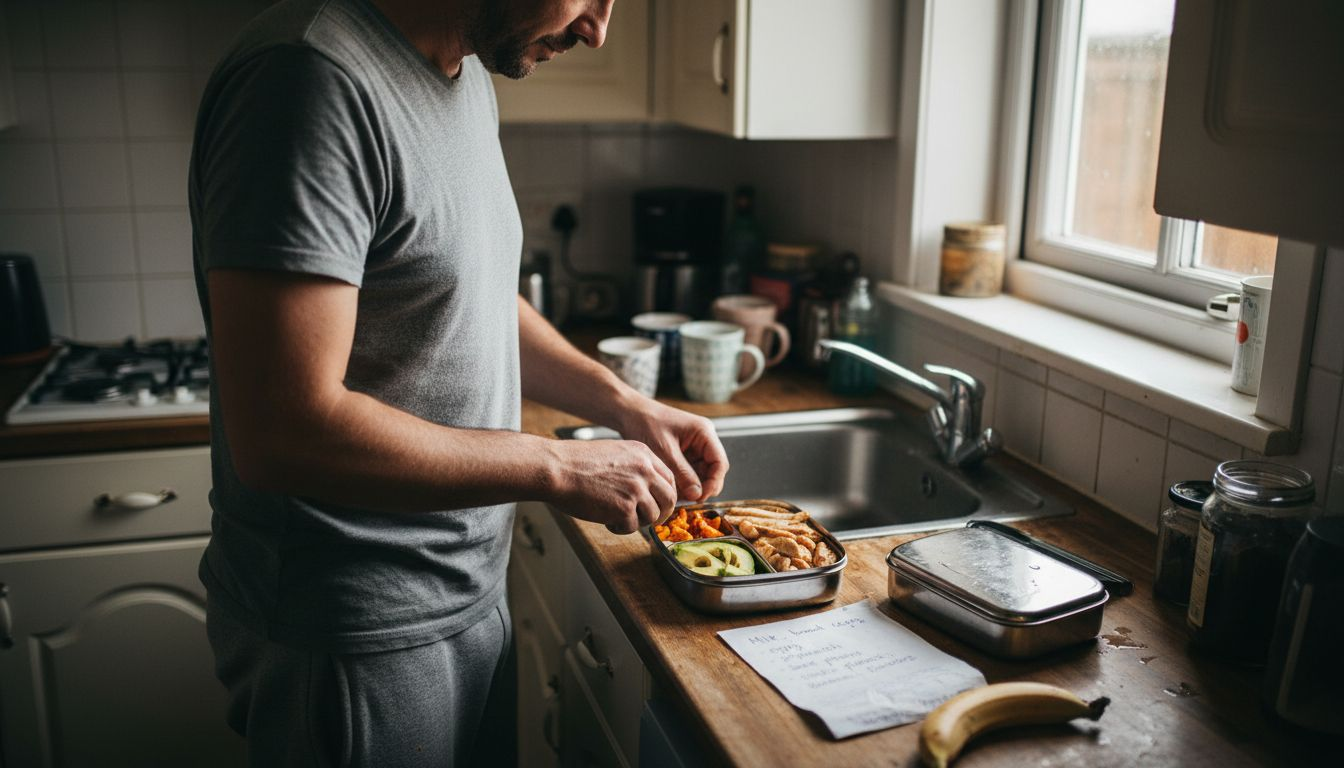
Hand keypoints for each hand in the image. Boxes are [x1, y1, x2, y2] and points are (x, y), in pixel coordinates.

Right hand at [547, 439, 677, 533]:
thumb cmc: (577, 462)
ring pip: (653, 516)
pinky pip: (632, 527)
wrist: (557, 468)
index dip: (666, 495)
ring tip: (617, 518)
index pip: (669, 478)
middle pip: (669, 499)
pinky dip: (620, 528)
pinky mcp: (624, 508)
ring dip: (637, 522)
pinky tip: (606, 521)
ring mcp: (636, 489)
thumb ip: (635, 467)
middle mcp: (644, 470)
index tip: (659, 504)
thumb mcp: (614, 453)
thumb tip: (647, 488)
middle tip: (649, 520)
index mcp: (643, 454)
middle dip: (661, 513)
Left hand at [614, 400, 728, 503]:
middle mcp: (704, 439)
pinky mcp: (685, 453)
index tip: (700, 497)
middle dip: (703, 486)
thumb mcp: (665, 451)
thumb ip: (683, 473)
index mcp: (704, 432)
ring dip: (692, 486)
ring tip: (677, 495)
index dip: (714, 482)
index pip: (720, 462)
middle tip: (688, 500)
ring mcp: (695, 446)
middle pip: (713, 470)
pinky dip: (684, 482)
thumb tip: (697, 495)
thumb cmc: (646, 424)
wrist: (629, 413)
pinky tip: (672, 489)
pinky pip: (691, 471)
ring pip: (702, 473)